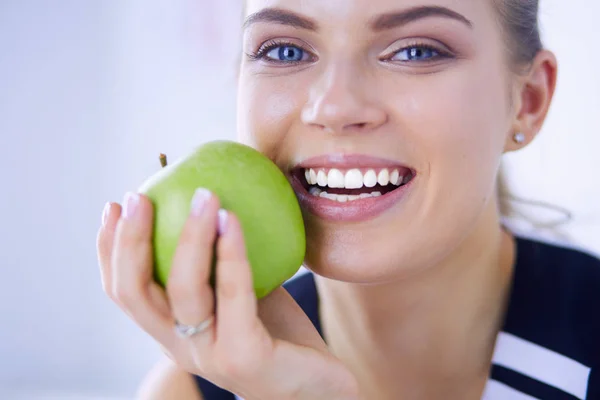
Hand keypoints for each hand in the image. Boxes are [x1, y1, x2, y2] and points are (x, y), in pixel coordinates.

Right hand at [96, 190, 359, 399]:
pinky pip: (233, 295)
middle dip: (129, 240)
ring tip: (202, 195)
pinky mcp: (245, 357)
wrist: (318, 387)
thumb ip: (221, 259)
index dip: (110, 250)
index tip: (115, 206)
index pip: (125, 293)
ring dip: (189, 236)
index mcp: (172, 332)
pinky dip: (230, 253)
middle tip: (138, 195)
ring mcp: (210, 356)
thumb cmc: (279, 334)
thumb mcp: (242, 290)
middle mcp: (182, 348)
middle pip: (136, 293)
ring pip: (183, 291)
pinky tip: (233, 219)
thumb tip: (211, 198)